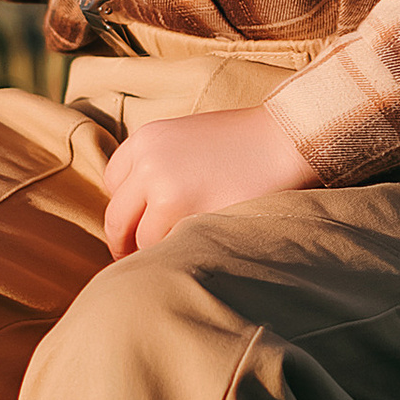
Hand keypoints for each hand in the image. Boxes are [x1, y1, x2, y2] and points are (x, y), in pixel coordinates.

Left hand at [103, 102, 317, 259]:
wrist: (286, 139)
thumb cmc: (243, 142)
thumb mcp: (187, 138)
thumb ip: (158, 165)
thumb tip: (140, 212)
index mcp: (146, 139)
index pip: (113, 184)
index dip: (127, 208)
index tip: (135, 226)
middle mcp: (148, 163)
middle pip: (117, 217)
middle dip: (124, 242)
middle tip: (135, 261)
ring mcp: (166, 189)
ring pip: (142, 239)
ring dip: (154, 252)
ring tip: (173, 257)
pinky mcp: (189, 215)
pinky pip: (168, 248)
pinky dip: (175, 256)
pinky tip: (192, 254)